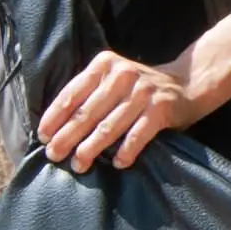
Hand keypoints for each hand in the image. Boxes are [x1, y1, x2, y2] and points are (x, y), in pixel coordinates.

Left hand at [37, 50, 209, 171]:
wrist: (187, 83)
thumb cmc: (140, 88)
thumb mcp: (113, 78)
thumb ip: (89, 91)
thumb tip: (55, 125)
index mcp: (104, 65)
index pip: (72, 93)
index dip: (55, 117)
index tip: (43, 136)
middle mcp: (123, 75)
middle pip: (87, 112)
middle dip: (67, 136)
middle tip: (54, 155)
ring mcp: (143, 92)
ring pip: (109, 125)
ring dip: (91, 148)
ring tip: (79, 164)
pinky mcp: (161, 109)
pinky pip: (138, 134)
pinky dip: (126, 151)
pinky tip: (117, 164)